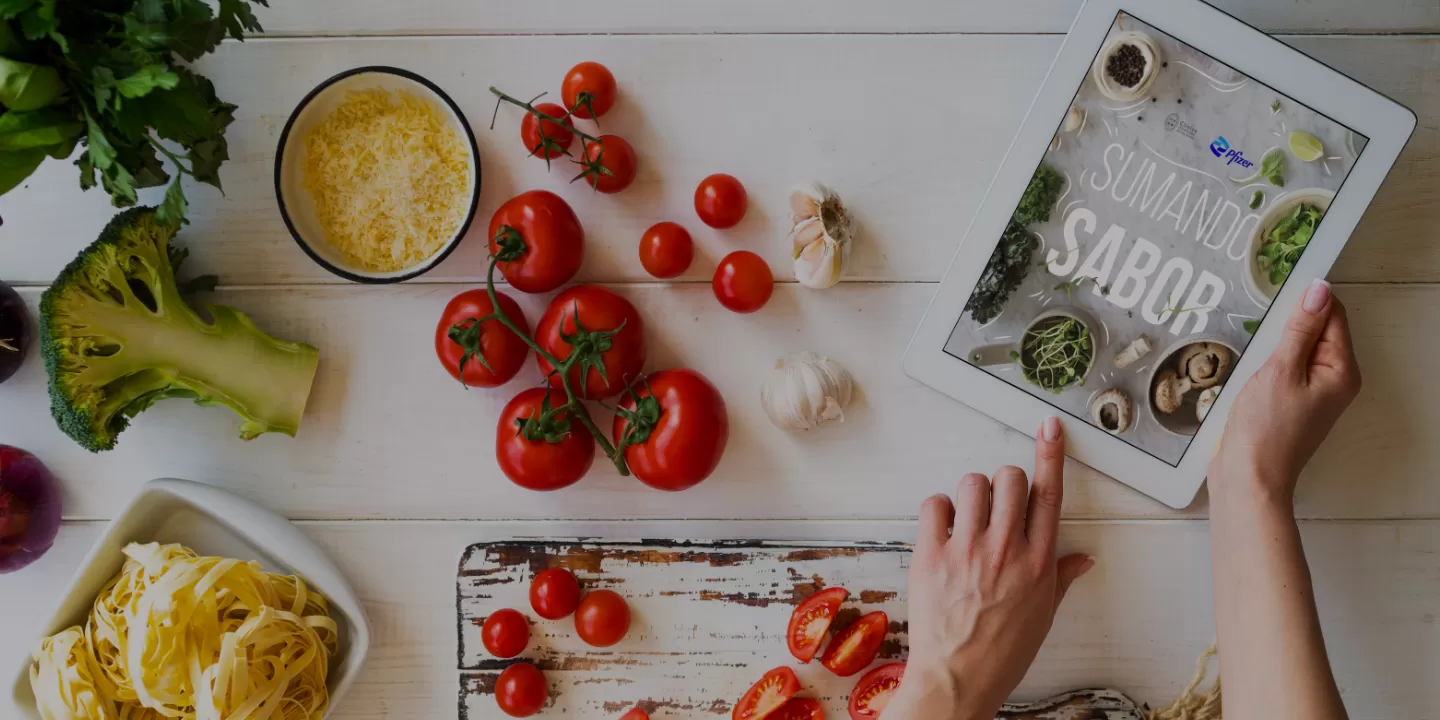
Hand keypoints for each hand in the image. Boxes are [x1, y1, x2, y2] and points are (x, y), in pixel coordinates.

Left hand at [884, 418, 1092, 719]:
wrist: (958, 679)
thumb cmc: (1001, 653)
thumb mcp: (1043, 615)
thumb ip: (1061, 578)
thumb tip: (1082, 558)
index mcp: (1039, 563)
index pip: (1050, 495)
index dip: (1050, 454)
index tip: (1049, 427)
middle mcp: (1006, 550)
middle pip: (1011, 479)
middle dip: (1005, 483)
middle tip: (997, 505)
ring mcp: (967, 551)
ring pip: (973, 483)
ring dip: (972, 493)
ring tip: (968, 518)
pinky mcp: (932, 555)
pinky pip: (935, 504)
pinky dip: (939, 509)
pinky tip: (944, 528)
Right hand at [1210, 280, 1361, 504]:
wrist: (1249, 478)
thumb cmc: (1266, 429)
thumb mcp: (1280, 370)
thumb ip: (1300, 328)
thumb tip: (1319, 290)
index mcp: (1341, 370)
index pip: (1333, 316)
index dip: (1307, 299)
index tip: (1278, 289)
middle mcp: (1335, 380)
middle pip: (1318, 331)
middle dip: (1290, 321)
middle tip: (1260, 324)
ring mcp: (1314, 393)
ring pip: (1298, 349)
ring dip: (1276, 342)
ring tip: (1253, 347)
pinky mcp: (1292, 403)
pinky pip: (1286, 368)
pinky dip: (1269, 360)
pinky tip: (1251, 367)